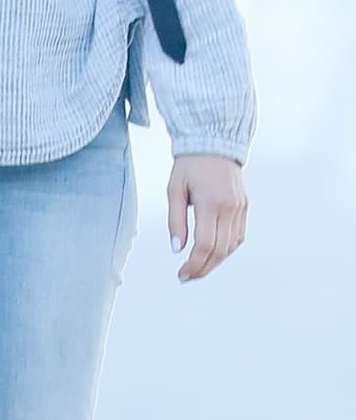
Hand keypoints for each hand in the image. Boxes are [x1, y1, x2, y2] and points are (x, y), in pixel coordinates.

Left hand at [167, 155, 247, 282]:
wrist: (215, 143)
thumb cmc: (190, 165)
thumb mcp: (175, 190)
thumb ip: (175, 221)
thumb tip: (177, 248)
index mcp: (211, 203)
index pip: (205, 245)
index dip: (194, 264)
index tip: (182, 273)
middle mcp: (229, 208)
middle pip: (219, 251)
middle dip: (203, 268)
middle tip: (187, 276)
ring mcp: (240, 208)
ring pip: (231, 247)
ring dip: (215, 261)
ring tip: (197, 268)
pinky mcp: (244, 207)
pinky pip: (238, 236)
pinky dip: (226, 249)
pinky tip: (212, 253)